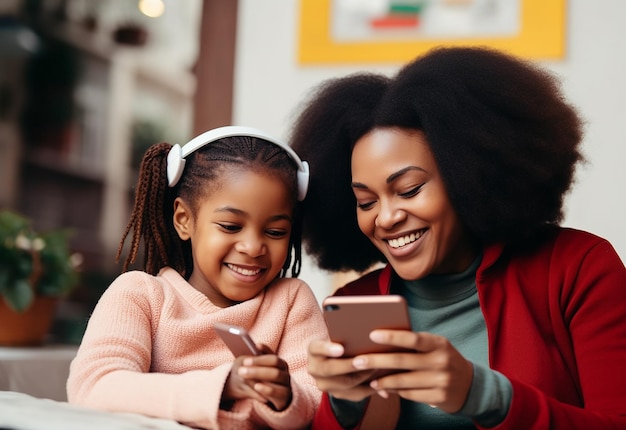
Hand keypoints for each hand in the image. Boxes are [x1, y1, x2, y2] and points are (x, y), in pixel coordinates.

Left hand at [223, 346, 292, 410]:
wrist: (274, 403)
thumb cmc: (263, 385)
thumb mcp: (258, 375)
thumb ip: (254, 367)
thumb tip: (243, 362)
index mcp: (279, 364)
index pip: (272, 353)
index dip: (264, 349)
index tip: (255, 346)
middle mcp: (285, 371)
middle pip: (275, 362)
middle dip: (258, 361)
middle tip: (242, 362)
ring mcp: (286, 384)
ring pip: (276, 374)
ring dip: (259, 372)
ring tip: (244, 373)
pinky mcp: (285, 397)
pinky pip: (278, 391)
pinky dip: (267, 388)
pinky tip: (257, 386)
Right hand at [307, 339, 380, 401]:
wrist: (336, 358)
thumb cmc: (342, 340)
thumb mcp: (340, 335)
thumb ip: (347, 334)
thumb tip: (360, 333)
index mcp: (313, 351)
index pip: (316, 348)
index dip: (327, 349)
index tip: (341, 348)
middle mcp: (314, 369)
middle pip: (329, 369)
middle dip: (348, 366)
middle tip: (364, 360)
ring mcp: (324, 384)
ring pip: (344, 384)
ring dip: (362, 376)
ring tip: (377, 368)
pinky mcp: (337, 394)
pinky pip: (355, 394)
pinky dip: (369, 388)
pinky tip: (381, 382)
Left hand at [352, 330, 473, 412]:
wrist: (470, 385)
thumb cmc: (443, 360)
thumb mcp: (435, 347)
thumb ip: (414, 345)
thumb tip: (381, 343)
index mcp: (439, 343)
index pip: (413, 338)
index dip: (392, 337)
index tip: (371, 335)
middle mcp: (441, 361)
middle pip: (402, 361)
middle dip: (376, 361)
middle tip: (357, 361)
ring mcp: (441, 381)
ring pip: (402, 381)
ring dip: (382, 380)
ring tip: (369, 378)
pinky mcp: (439, 397)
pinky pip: (409, 394)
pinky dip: (395, 391)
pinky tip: (385, 388)